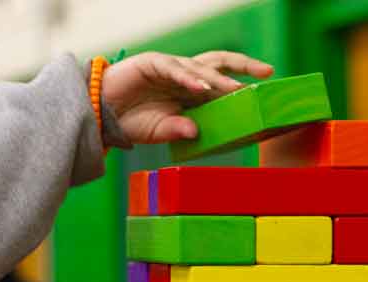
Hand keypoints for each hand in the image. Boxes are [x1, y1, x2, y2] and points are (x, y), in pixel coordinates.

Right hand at [101, 51, 273, 143]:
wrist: (100, 114)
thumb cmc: (131, 122)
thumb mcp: (161, 130)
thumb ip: (179, 130)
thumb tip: (197, 133)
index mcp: (190, 90)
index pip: (221, 83)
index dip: (242, 85)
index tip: (265, 92)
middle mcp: (185, 76)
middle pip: (219, 63)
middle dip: (244, 65)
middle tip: (267, 72)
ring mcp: (170, 67)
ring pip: (200, 66)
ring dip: (218, 78)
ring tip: (234, 89)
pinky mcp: (152, 63)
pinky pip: (174, 69)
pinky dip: (188, 78)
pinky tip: (201, 87)